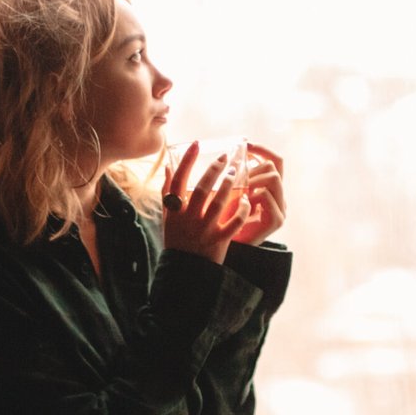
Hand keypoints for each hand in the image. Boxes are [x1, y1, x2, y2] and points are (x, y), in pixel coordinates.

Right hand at [162, 142, 248, 264]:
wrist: (185, 270)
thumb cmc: (177, 240)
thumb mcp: (168, 217)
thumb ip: (167, 192)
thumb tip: (168, 166)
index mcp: (174, 211)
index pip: (178, 181)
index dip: (187, 161)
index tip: (196, 144)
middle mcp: (188, 219)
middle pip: (201, 189)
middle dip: (214, 170)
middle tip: (225, 158)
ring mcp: (204, 230)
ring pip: (219, 203)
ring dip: (229, 185)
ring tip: (235, 172)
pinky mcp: (219, 241)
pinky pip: (234, 222)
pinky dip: (242, 210)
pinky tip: (247, 199)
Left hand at [231, 144, 285, 245]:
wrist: (226, 248)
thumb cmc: (224, 221)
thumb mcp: (228, 193)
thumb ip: (233, 177)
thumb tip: (227, 154)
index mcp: (270, 188)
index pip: (274, 161)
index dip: (262, 150)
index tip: (246, 144)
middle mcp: (279, 197)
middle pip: (275, 167)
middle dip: (254, 168)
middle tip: (237, 177)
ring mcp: (280, 208)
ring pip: (274, 178)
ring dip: (254, 179)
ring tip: (240, 189)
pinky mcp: (276, 220)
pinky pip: (267, 196)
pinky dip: (252, 196)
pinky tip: (242, 203)